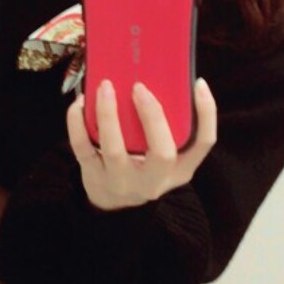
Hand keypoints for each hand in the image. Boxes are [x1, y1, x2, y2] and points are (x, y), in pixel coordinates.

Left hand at [67, 78, 216, 210]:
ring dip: (109, 115)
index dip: (206, 114)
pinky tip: (79, 103)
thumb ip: (173, 128)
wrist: (114, 204)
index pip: (204, 143)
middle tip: (139, 87)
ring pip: (115, 150)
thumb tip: (170, 80)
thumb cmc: (145, 167)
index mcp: (180, 169)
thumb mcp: (169, 158)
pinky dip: (77, 123)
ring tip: (106, 87)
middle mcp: (154, 179)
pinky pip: (83, 148)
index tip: (198, 83)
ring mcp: (122, 180)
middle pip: (163, 153)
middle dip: (152, 118)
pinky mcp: (94, 176)